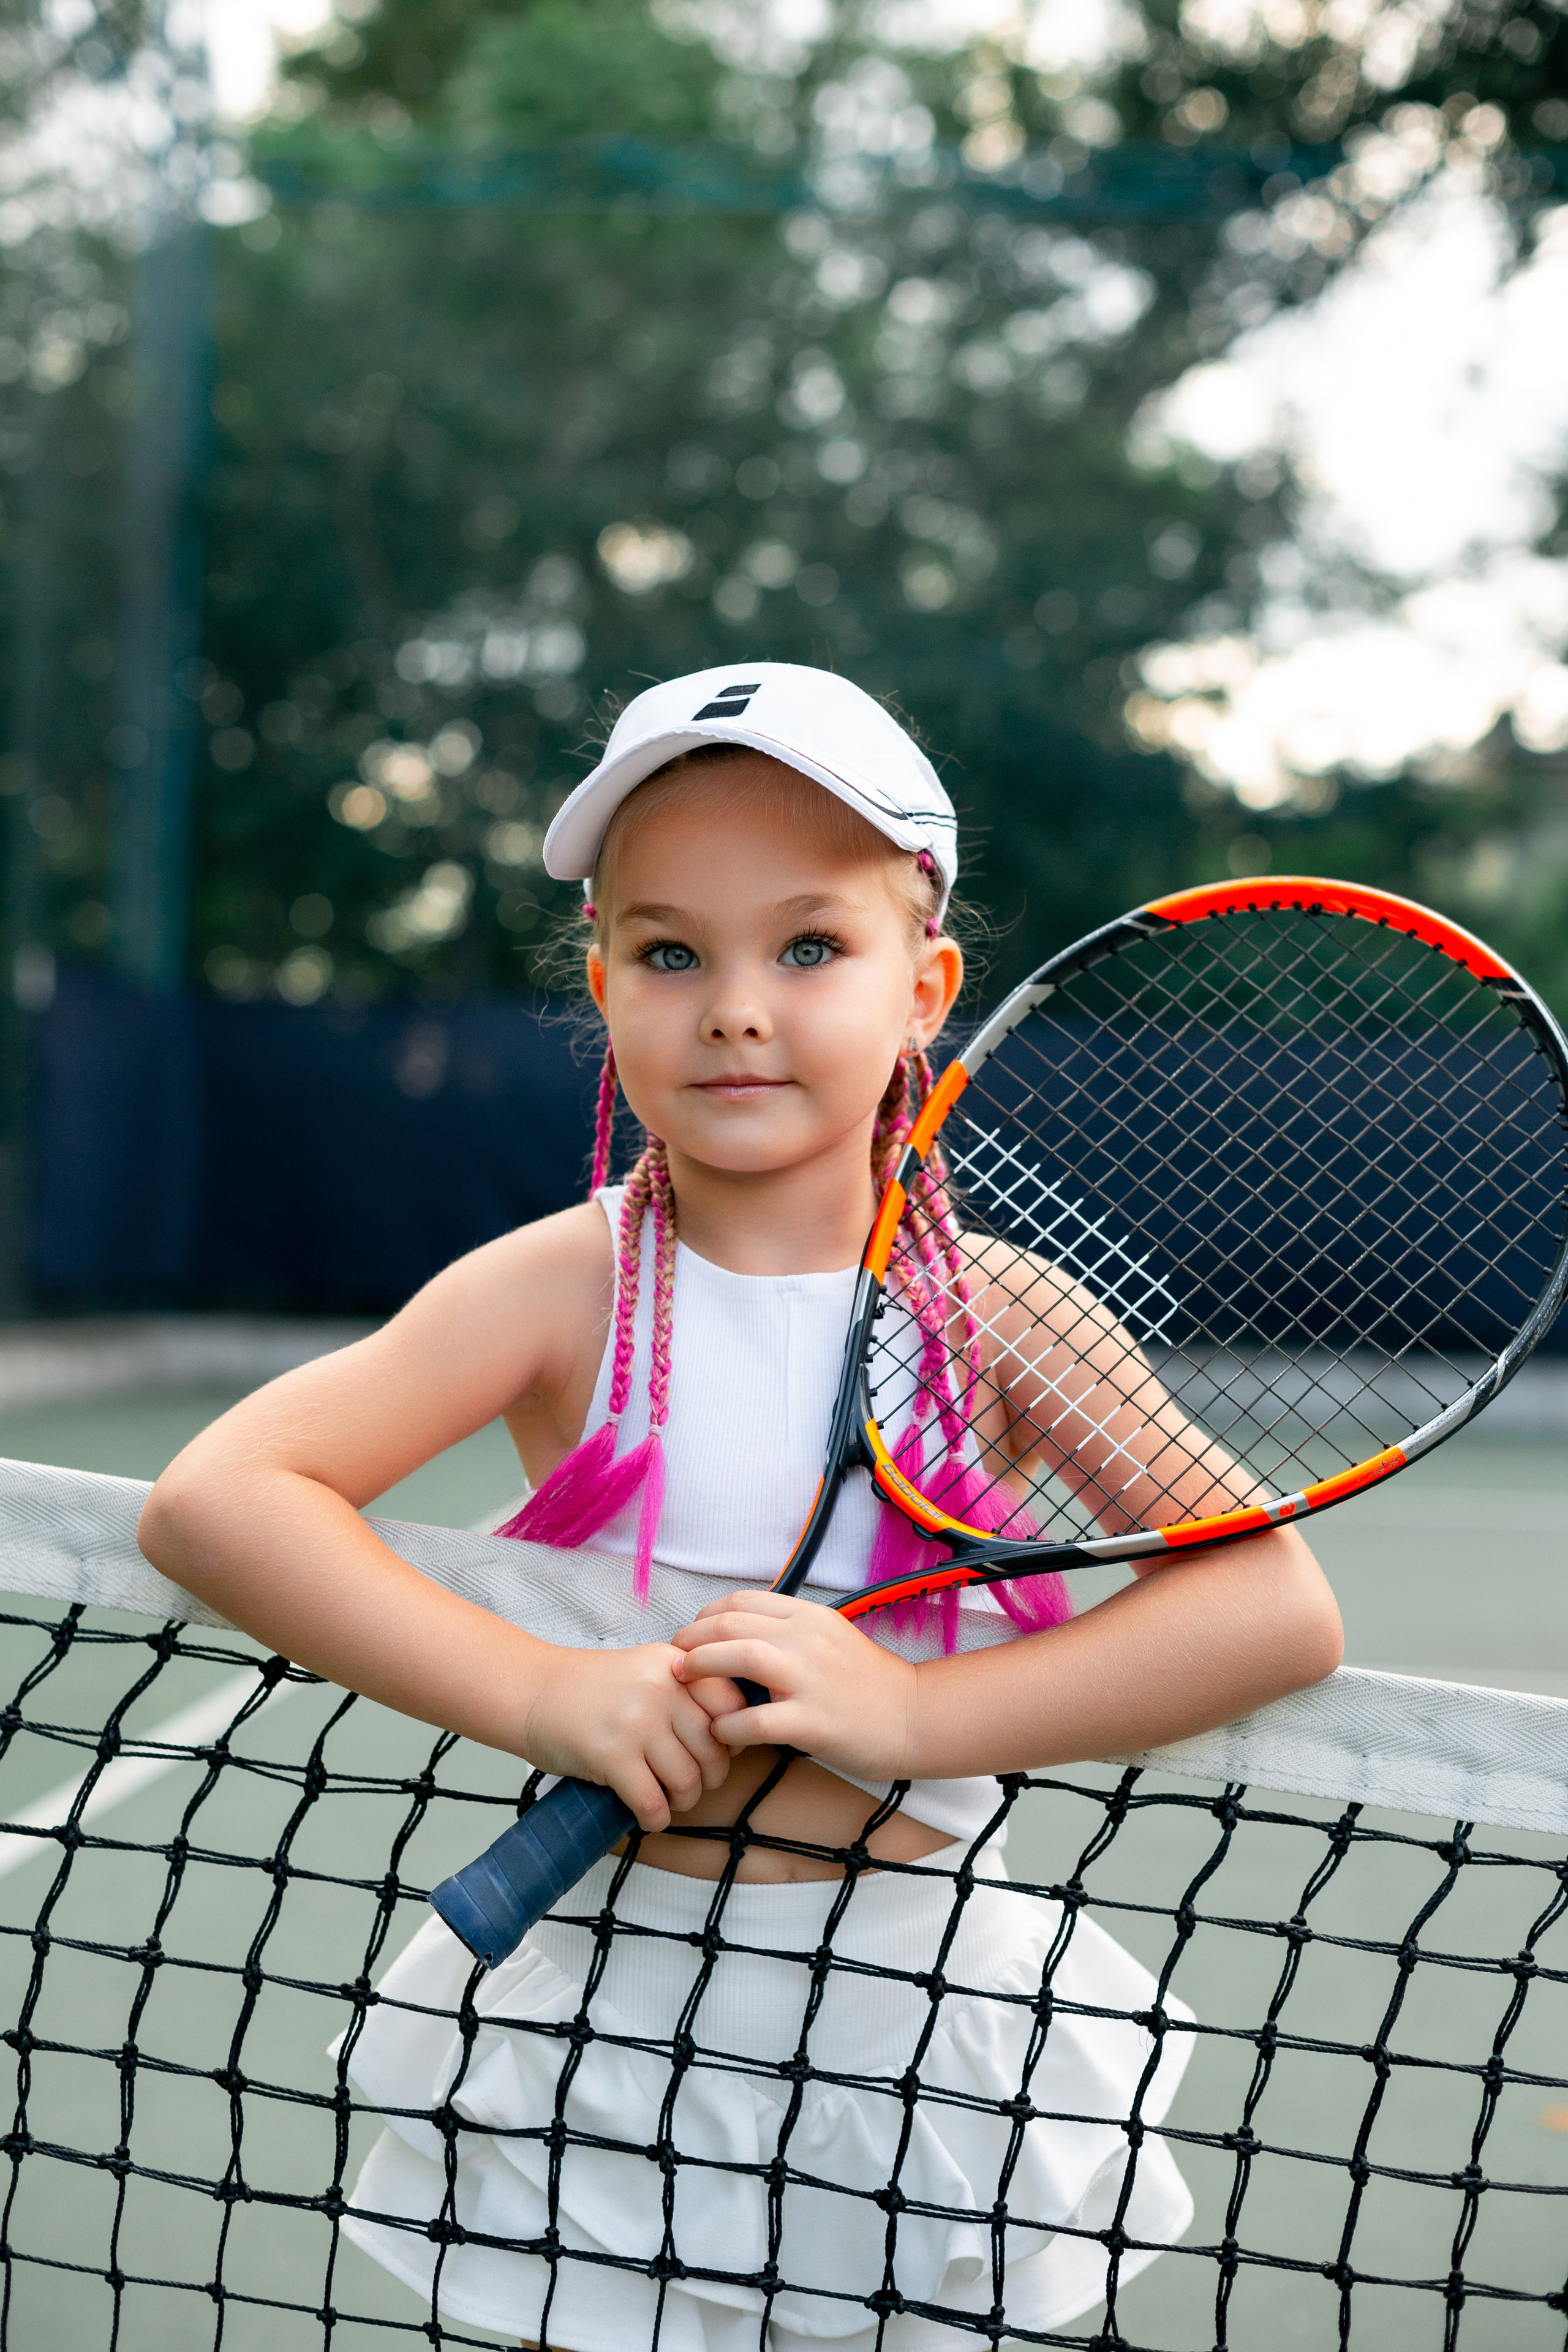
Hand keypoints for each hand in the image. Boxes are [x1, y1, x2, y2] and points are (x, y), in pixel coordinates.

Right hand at [518, 1644, 742, 1832]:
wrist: (532, 1693)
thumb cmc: (593, 1690)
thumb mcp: (648, 1671)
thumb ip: (689, 1692)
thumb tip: (737, 1736)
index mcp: (674, 1665)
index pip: (732, 1707)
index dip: (730, 1739)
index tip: (715, 1752)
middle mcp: (661, 1688)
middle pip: (713, 1751)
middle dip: (708, 1779)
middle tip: (690, 1785)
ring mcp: (636, 1721)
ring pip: (687, 1781)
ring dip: (682, 1802)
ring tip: (667, 1800)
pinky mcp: (611, 1756)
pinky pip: (652, 1802)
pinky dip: (654, 1818)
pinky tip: (646, 1815)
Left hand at [671, 1592, 917, 1783]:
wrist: (915, 1717)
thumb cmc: (869, 1684)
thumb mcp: (830, 1639)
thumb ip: (790, 1632)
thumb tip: (738, 1635)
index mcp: (810, 1616)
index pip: (741, 1601)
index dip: (705, 1615)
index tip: (691, 1635)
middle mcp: (807, 1639)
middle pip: (730, 1622)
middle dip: (691, 1638)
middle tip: (674, 1658)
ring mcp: (810, 1679)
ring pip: (739, 1656)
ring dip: (700, 1667)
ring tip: (682, 1681)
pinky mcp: (813, 1721)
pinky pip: (755, 1720)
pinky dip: (727, 1725)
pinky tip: (719, 1731)